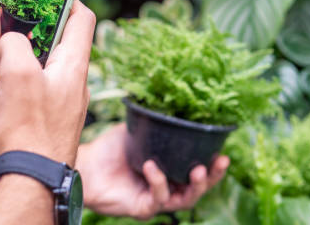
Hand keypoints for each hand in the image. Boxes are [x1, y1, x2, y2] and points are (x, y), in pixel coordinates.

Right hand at [0, 0, 95, 165]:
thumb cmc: (29, 128)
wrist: (27, 185)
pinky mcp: (35, 130)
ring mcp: (52, 109)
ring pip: (21, 80)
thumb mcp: (18, 74)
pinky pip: (9, 113)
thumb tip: (9, 39)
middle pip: (44, 49)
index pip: (81, 20)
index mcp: (72, 66)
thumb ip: (13, 44)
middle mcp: (67, 85)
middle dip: (13, 39)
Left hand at [76, 124, 228, 219]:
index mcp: (169, 170)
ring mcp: (155, 200)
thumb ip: (154, 122)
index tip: (223, 152)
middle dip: (212, 177)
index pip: (197, 170)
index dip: (213, 165)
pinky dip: (159, 182)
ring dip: (195, 185)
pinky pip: (158, 199)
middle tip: (219, 162)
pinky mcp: (143, 209)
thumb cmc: (110, 149)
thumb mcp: (137, 131)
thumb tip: (171, 99)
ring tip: (197, 170)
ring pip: (184, 199)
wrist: (86, 164)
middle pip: (198, 188)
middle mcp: (166, 187)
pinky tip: (153, 167)